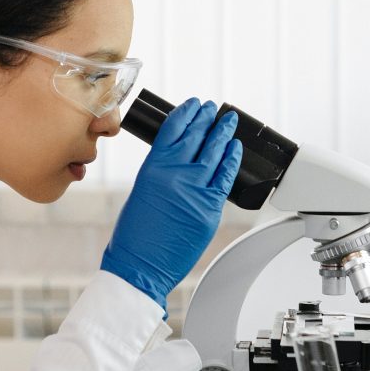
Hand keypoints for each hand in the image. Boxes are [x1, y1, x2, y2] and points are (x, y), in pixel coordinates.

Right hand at [100, 98, 241, 307]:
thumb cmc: (134, 236)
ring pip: (215, 152)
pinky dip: (232, 160)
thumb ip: (162, 172)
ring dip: (223, 132)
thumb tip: (181, 160)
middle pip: (197, 136)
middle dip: (207, 118)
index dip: (187, 113)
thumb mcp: (142, 191)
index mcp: (153, 166)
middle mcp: (175, 173)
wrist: (139, 266)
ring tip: (229, 120)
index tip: (194, 104)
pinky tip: (235, 148)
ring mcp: (195, 190)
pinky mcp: (210, 209)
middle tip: (213, 108)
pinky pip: (226, 177)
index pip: (173, 128)